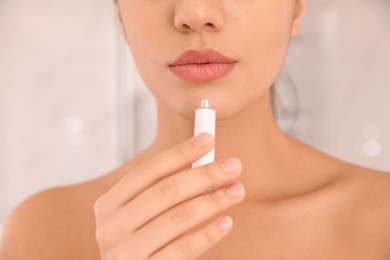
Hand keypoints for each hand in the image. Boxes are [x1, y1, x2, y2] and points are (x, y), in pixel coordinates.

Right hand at [94, 133, 244, 259]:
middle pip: (166, 191)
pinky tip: (226, 222)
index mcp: (109, 204)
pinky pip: (184, 249)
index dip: (180, 152)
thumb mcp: (139, 215)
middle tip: (233, 166)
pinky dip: (208, 233)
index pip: (149, 170)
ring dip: (213, 201)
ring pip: (178, 218)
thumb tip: (203, 161)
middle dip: (204, 175)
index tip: (209, 140)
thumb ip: (162, 191)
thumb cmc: (140, 241)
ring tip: (236, 191)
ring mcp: (126, 253)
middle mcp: (111, 226)